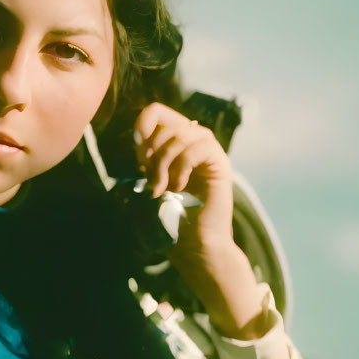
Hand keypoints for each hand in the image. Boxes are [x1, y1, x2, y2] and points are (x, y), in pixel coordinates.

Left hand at [133, 104, 285, 358]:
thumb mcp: (151, 182)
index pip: (156, 112)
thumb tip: (137, 138)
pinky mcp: (220, 164)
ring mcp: (210, 152)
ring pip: (182, 133)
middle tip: (150, 179)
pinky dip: (182, 166)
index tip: (139, 161)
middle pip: (166, 121)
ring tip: (161, 188)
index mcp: (176, 142)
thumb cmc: (171, 220)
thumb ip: (148, 158)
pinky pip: (198, 147)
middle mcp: (194, 142)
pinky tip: (178, 187)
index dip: (142, 129)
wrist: (195, 246)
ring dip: (164, 161)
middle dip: (150, 150)